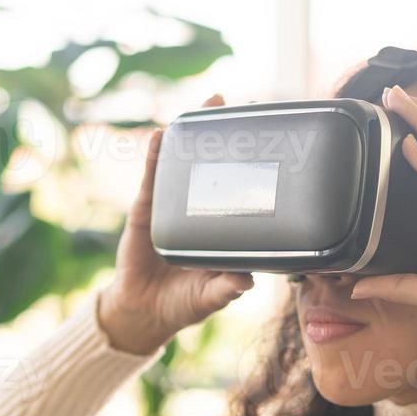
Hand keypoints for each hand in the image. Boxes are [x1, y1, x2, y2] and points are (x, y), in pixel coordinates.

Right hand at [98, 94, 254, 354]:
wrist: (143, 312)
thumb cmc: (183, 303)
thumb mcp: (211, 297)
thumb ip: (227, 288)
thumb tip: (246, 280)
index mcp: (221, 227)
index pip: (240, 187)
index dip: (253, 162)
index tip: (273, 136)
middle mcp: (199, 209)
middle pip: (214, 163)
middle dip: (226, 132)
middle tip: (243, 102)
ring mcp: (171, 206)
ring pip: (184, 162)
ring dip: (194, 130)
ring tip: (208, 103)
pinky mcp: (146, 210)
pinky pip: (152, 179)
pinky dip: (157, 156)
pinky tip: (164, 135)